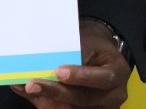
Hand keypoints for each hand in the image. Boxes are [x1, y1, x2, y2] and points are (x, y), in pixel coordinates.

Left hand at [14, 19, 131, 106]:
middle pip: (83, 98)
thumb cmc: (94, 46)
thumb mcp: (89, 42)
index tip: (58, 71)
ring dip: (46, 101)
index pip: (101, 78)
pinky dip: (47, 104)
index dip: (80, 77)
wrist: (99, 56)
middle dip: (55, 92)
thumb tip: (47, 64)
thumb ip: (72, 54)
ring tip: (27, 89)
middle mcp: (114, 95)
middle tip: (32, 85)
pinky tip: (33, 95)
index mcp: (118, 73)